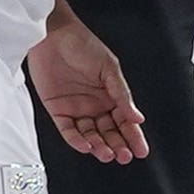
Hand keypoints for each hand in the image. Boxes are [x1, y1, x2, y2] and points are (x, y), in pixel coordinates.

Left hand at [26, 10, 147, 164]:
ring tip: (107, 154)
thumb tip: (138, 116)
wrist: (52, 36)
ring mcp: (76, 109)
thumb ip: (122, 95)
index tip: (141, 150)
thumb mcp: (109, 69)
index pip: (125, 120)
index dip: (133, 136)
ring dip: (99, 146)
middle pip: (109, 131)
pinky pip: (68, 131)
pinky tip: (86, 146)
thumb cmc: (83, 44)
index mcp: (111, 94)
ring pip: (90, 135)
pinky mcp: (57, 110)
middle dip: (118, 145)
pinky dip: (76, 140)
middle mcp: (95, 104)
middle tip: (125, 156)